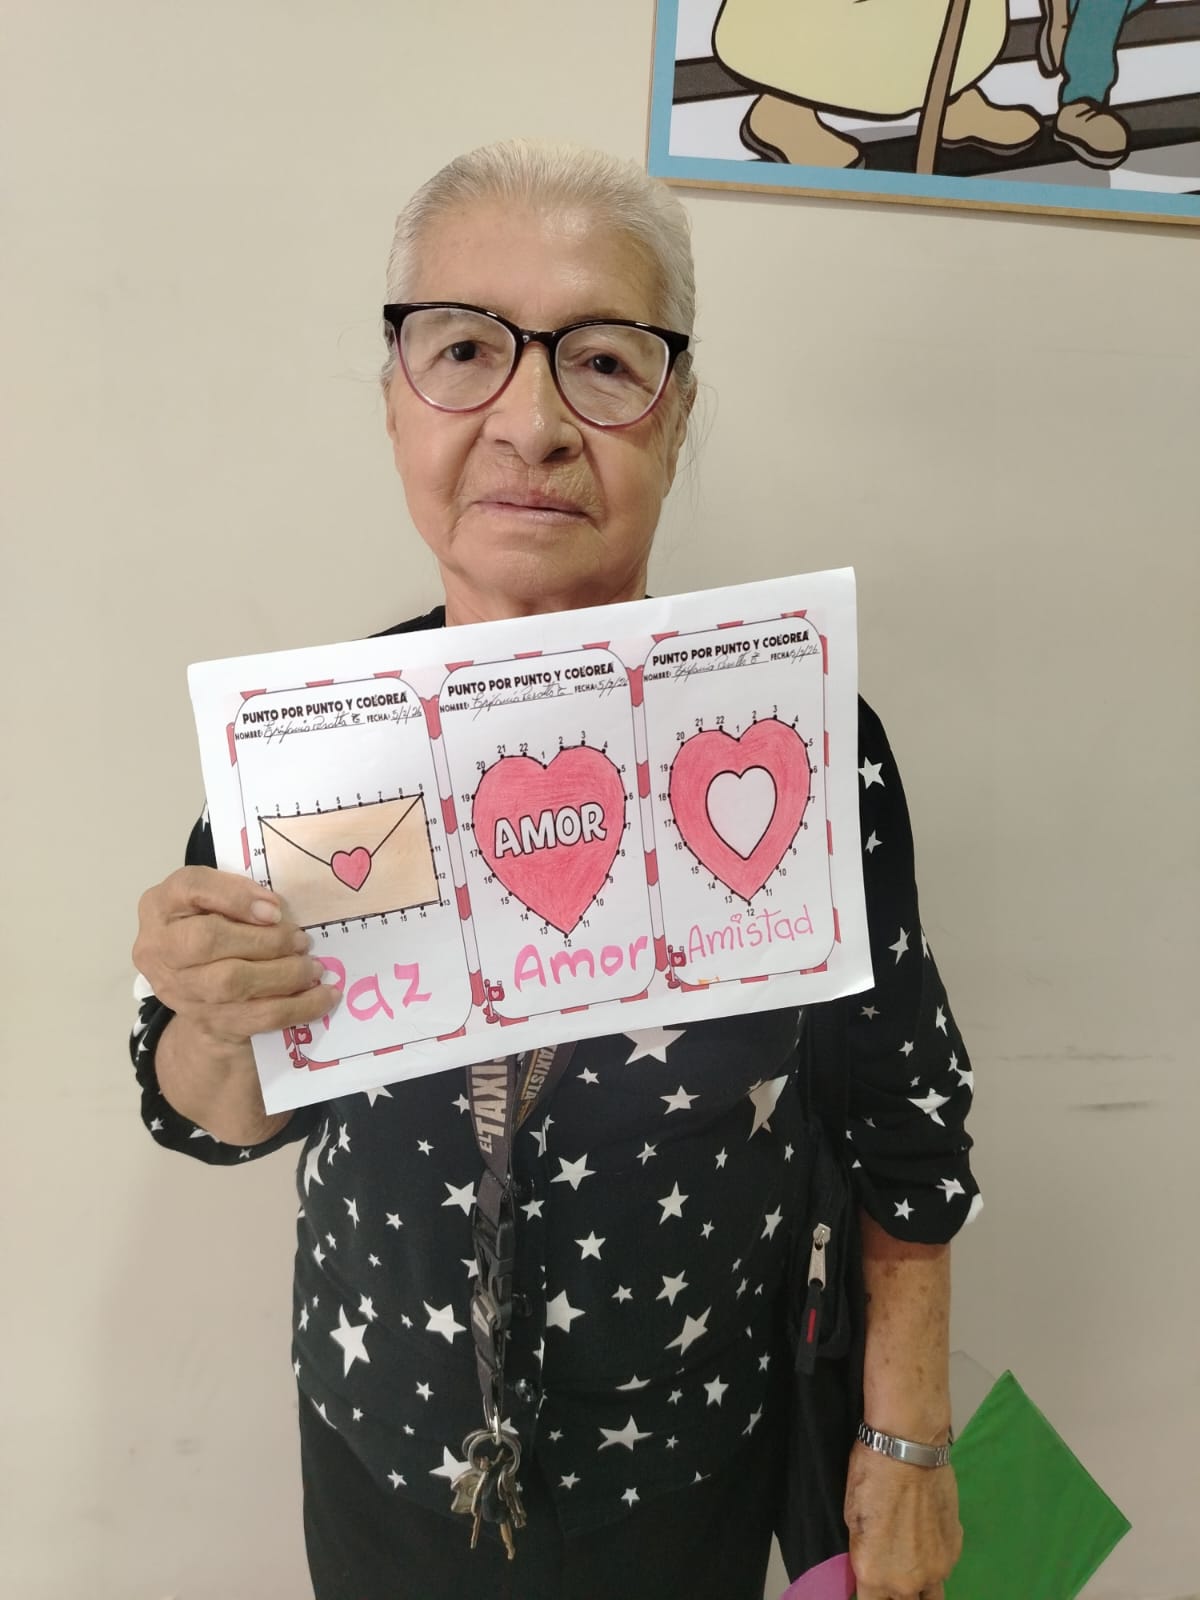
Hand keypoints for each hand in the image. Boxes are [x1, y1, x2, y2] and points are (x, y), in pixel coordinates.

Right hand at [133, 865, 337, 1046]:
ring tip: (312, 968)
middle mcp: (158, 947)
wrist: (200, 996)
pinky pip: (256, 1016)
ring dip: (284, 974)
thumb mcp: (218, 902)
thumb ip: (240, 896)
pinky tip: (323, 997)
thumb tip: (276, 910)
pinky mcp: (206, 1020)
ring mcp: (178, 989)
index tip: (275, 908)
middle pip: (207, 940)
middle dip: (265, 940)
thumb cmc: (215, 932)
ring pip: (231, 983)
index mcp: (161, 905)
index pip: (190, 886)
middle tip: (301, 941)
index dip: (235, 895)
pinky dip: (297, 1006)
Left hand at [844, 1442, 961, 1599]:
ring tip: (913, 1567)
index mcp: (875, 1575)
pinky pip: (944, 1568)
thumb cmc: (870, 1476)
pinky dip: (935, 1562)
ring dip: (921, 1588)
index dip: (870, 1596)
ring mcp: (937, 1568)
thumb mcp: (851, 1517)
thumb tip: (872, 1565)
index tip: (871, 1586)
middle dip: (897, 1596)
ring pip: (931, 1595)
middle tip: (893, 1573)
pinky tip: (928, 1541)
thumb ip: (863, 1552)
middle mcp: (908, 1581)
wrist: (908, 1448)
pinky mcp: (955, 1550)